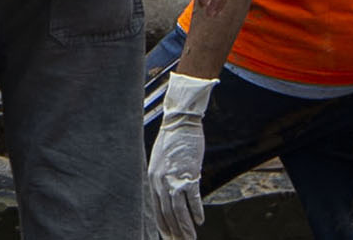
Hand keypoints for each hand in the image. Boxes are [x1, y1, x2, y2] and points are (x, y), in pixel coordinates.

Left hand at [147, 75, 212, 239]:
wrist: (180, 124)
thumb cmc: (172, 143)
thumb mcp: (160, 163)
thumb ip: (162, 180)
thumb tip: (168, 196)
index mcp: (153, 179)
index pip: (157, 209)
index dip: (163, 225)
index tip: (169, 237)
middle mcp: (160, 181)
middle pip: (167, 212)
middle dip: (175, 230)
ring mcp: (174, 178)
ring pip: (178, 209)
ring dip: (185, 226)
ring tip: (191, 238)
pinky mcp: (188, 173)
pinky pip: (192, 197)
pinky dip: (196, 211)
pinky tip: (200, 221)